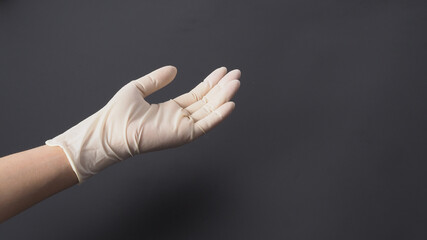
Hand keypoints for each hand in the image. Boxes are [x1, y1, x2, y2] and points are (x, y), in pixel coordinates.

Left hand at [46, 66, 240, 181]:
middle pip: (207, 102)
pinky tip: (230, 104)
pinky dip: (218, 116)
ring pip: (209, 111)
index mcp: (170, 109)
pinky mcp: (183, 135)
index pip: (196, 95)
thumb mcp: (138, 88)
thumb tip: (173, 69)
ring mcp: (182, 127)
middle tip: (236, 74)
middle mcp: (179, 119)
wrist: (110, 131)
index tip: (222, 71)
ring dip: (224, 97)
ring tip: (236, 83)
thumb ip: (157, 79)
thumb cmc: (118, 114)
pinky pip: (205, 125)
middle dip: (222, 88)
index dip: (210, 83)